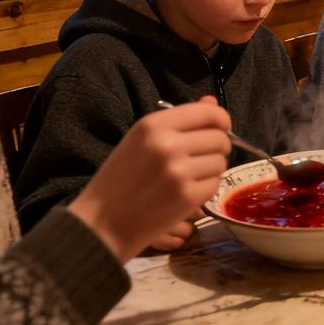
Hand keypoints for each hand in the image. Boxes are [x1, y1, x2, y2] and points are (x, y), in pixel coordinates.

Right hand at [68, 97, 230, 263]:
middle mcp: (167, 145)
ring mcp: (178, 172)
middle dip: (217, 147)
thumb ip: (180, 119)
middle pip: (219, 138)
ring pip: (220, 162)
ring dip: (211, 169)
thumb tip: (212, 102)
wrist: (102, 222)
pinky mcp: (187, 197)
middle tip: (200, 158)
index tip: (220, 129)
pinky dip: (206, 188)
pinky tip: (186, 192)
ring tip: (188, 176)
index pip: (210, 113)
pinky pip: (215, 184)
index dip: (222, 121)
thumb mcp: (142, 139)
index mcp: (154, 125)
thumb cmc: (121, 178)